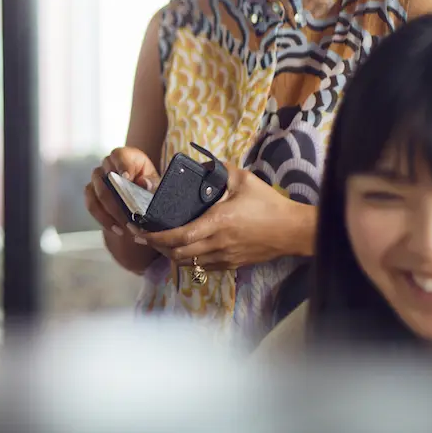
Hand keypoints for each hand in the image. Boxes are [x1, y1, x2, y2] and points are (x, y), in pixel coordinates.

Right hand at [84, 147, 160, 238]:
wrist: (140, 193)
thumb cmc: (148, 184)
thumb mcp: (155, 182)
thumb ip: (152, 182)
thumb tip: (144, 184)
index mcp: (125, 156)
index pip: (119, 156)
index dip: (122, 166)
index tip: (127, 178)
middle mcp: (108, 164)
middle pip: (105, 177)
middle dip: (117, 200)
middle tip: (130, 216)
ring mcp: (97, 178)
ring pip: (96, 193)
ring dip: (110, 213)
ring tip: (124, 227)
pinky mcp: (91, 192)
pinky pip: (91, 204)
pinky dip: (102, 218)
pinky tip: (116, 229)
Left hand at [133, 162, 314, 269]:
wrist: (292, 230)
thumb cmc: (268, 203)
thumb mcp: (243, 179)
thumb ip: (218, 170)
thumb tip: (199, 165)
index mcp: (218, 222)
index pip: (179, 236)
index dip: (155, 237)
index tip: (139, 231)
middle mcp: (218, 243)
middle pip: (177, 253)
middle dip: (156, 247)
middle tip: (144, 236)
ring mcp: (225, 257)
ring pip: (188, 263)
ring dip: (170, 255)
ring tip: (160, 243)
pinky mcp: (232, 264)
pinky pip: (203, 268)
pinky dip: (188, 260)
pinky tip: (184, 250)